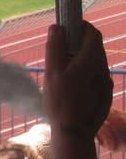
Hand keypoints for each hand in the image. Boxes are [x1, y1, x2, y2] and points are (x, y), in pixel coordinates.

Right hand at [44, 21, 112, 138]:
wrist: (74, 132)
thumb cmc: (60, 100)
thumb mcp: (52, 72)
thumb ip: (55, 47)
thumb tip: (57, 27)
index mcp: (91, 59)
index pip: (93, 33)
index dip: (82, 26)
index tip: (68, 28)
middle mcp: (103, 68)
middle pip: (95, 48)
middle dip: (80, 44)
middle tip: (61, 51)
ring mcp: (106, 83)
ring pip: (96, 63)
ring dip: (83, 60)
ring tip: (65, 72)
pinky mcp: (106, 95)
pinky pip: (97, 77)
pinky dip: (88, 75)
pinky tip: (75, 87)